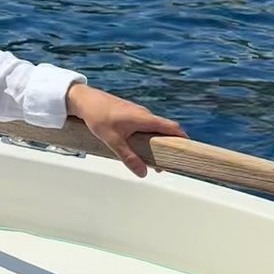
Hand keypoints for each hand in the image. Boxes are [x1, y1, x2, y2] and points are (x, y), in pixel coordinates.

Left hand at [65, 83, 186, 177]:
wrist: (84, 100)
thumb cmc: (98, 117)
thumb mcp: (113, 140)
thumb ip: (128, 157)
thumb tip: (143, 173)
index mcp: (145, 119)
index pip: (172, 128)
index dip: (182, 139)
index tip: (188, 151)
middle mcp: (144, 114)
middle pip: (165, 130)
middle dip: (169, 146)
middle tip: (168, 163)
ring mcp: (137, 113)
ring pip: (154, 129)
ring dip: (157, 142)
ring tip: (154, 161)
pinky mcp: (130, 114)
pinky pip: (145, 126)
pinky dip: (148, 137)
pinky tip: (140, 148)